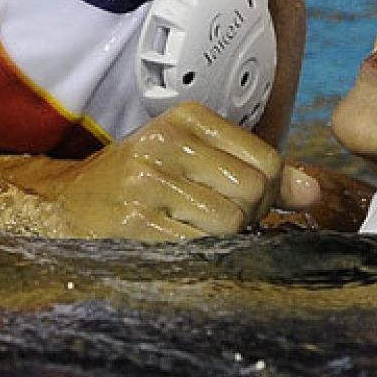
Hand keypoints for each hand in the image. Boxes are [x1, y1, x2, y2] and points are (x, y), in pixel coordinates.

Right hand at [35, 102, 318, 239]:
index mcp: (186, 119)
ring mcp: (146, 181)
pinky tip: (173, 246)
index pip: (267, 161)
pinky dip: (197, 257)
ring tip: (190, 232)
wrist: (63, 205)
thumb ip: (258, 171)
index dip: (267, 194)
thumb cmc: (139, 185)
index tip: (240, 203)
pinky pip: (197, 248)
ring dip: (220, 241)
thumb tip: (313, 191)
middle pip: (253, 191)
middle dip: (246, 218)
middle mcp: (165, 141)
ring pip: (229, 222)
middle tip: (213, 222)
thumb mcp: (195, 161)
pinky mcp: (133, 222)